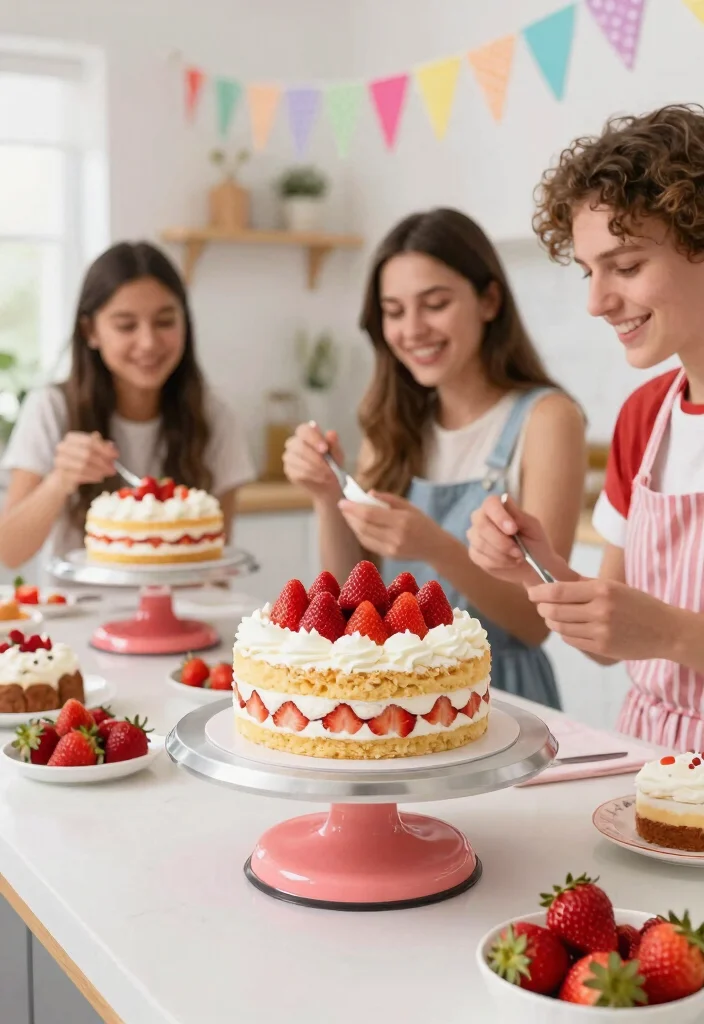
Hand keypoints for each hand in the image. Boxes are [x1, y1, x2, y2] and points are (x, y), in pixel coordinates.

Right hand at [51, 431, 116, 494]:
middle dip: (103, 462)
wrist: (63, 477)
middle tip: (113, 468)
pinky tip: (99, 478)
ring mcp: (60, 461)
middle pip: (87, 453)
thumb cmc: (79, 461)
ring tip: (106, 473)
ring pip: (83, 466)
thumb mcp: (90, 451)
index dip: (104, 449)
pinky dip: (92, 477)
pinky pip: (79, 476)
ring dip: (98, 470)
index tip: (115, 455)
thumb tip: (111, 445)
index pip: (89, 441)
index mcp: (71, 438)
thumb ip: (100, 446)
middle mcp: (63, 447)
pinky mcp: (61, 474)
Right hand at [283, 422, 344, 502]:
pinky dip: (312, 476)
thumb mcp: (337, 454)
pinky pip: (297, 472)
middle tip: (329, 468)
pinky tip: (321, 478)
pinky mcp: (289, 470)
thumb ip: (334, 444)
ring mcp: (289, 456)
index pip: (304, 430)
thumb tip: (331, 433)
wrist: (329, 483)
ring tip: (328, 475)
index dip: (313, 438)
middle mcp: (294, 443)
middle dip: (315, 458)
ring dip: (315, 469)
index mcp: (306, 433)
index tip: (324, 449)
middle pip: (298, 445)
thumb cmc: (332, 463)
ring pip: (297, 460)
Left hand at [338, 492, 443, 561]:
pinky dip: (360, 533)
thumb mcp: (409, 506)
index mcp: (401, 521)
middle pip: (364, 526)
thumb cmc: (423, 523)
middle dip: (350, 515)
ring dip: (352, 524)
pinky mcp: (389, 556)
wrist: (436, 548)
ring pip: (363, 536)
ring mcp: (391, 548)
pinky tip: (357, 525)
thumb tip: (369, 494)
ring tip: (348, 514)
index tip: (342, 501)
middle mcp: (395, 536)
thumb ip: (389, 498)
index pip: (370, 514)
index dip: (353, 508)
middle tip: (342, 506)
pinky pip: (368, 543)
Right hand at [467, 494, 569, 585]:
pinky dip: (499, 563)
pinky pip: (481, 558)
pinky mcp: (474, 553)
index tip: (513, 530)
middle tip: (519, 552)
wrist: (533, 566)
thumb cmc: (534, 542)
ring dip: (502, 554)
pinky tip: (510, 563)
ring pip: (481, 544)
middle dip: (501, 541)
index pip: (490, 503)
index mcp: (497, 507)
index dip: (499, 516)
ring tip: (518, 557)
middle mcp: (481, 518)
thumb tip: (505, 499)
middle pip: (481, 524)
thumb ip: (519, 515)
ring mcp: (475, 536)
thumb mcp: (533, 528)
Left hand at [528, 577, 677, 661]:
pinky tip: (568, 628)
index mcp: (602, 590)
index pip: (558, 591)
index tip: (532, 593)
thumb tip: (552, 579)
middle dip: (542, 608)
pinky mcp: (602, 648)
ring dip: (551, 622)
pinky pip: (571, 640)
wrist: (665, 630)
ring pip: (560, 628)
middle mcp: (600, 611)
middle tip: (541, 606)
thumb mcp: (613, 586)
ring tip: (552, 617)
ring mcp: (601, 631)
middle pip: (554, 611)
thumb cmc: (637, 604)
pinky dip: (564, 633)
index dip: (539, 593)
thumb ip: (582, 584)